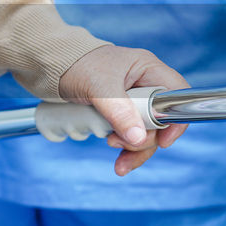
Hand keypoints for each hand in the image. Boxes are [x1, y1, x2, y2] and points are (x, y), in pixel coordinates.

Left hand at [58, 45, 189, 175]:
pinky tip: (117, 160)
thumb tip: (138, 138)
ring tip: (114, 154)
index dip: (176, 120)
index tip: (163, 141)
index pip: (176, 95)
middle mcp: (143, 85)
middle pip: (160, 121)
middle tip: (116, 141)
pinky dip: (124, 149)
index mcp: (147, 69)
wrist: (49, 67)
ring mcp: (131, 101)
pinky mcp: (118, 113)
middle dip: (143, 139)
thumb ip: (119, 111)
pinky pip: (129, 135)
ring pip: (145, 132)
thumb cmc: (75, 65)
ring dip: (133, 149)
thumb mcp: (98, 87)